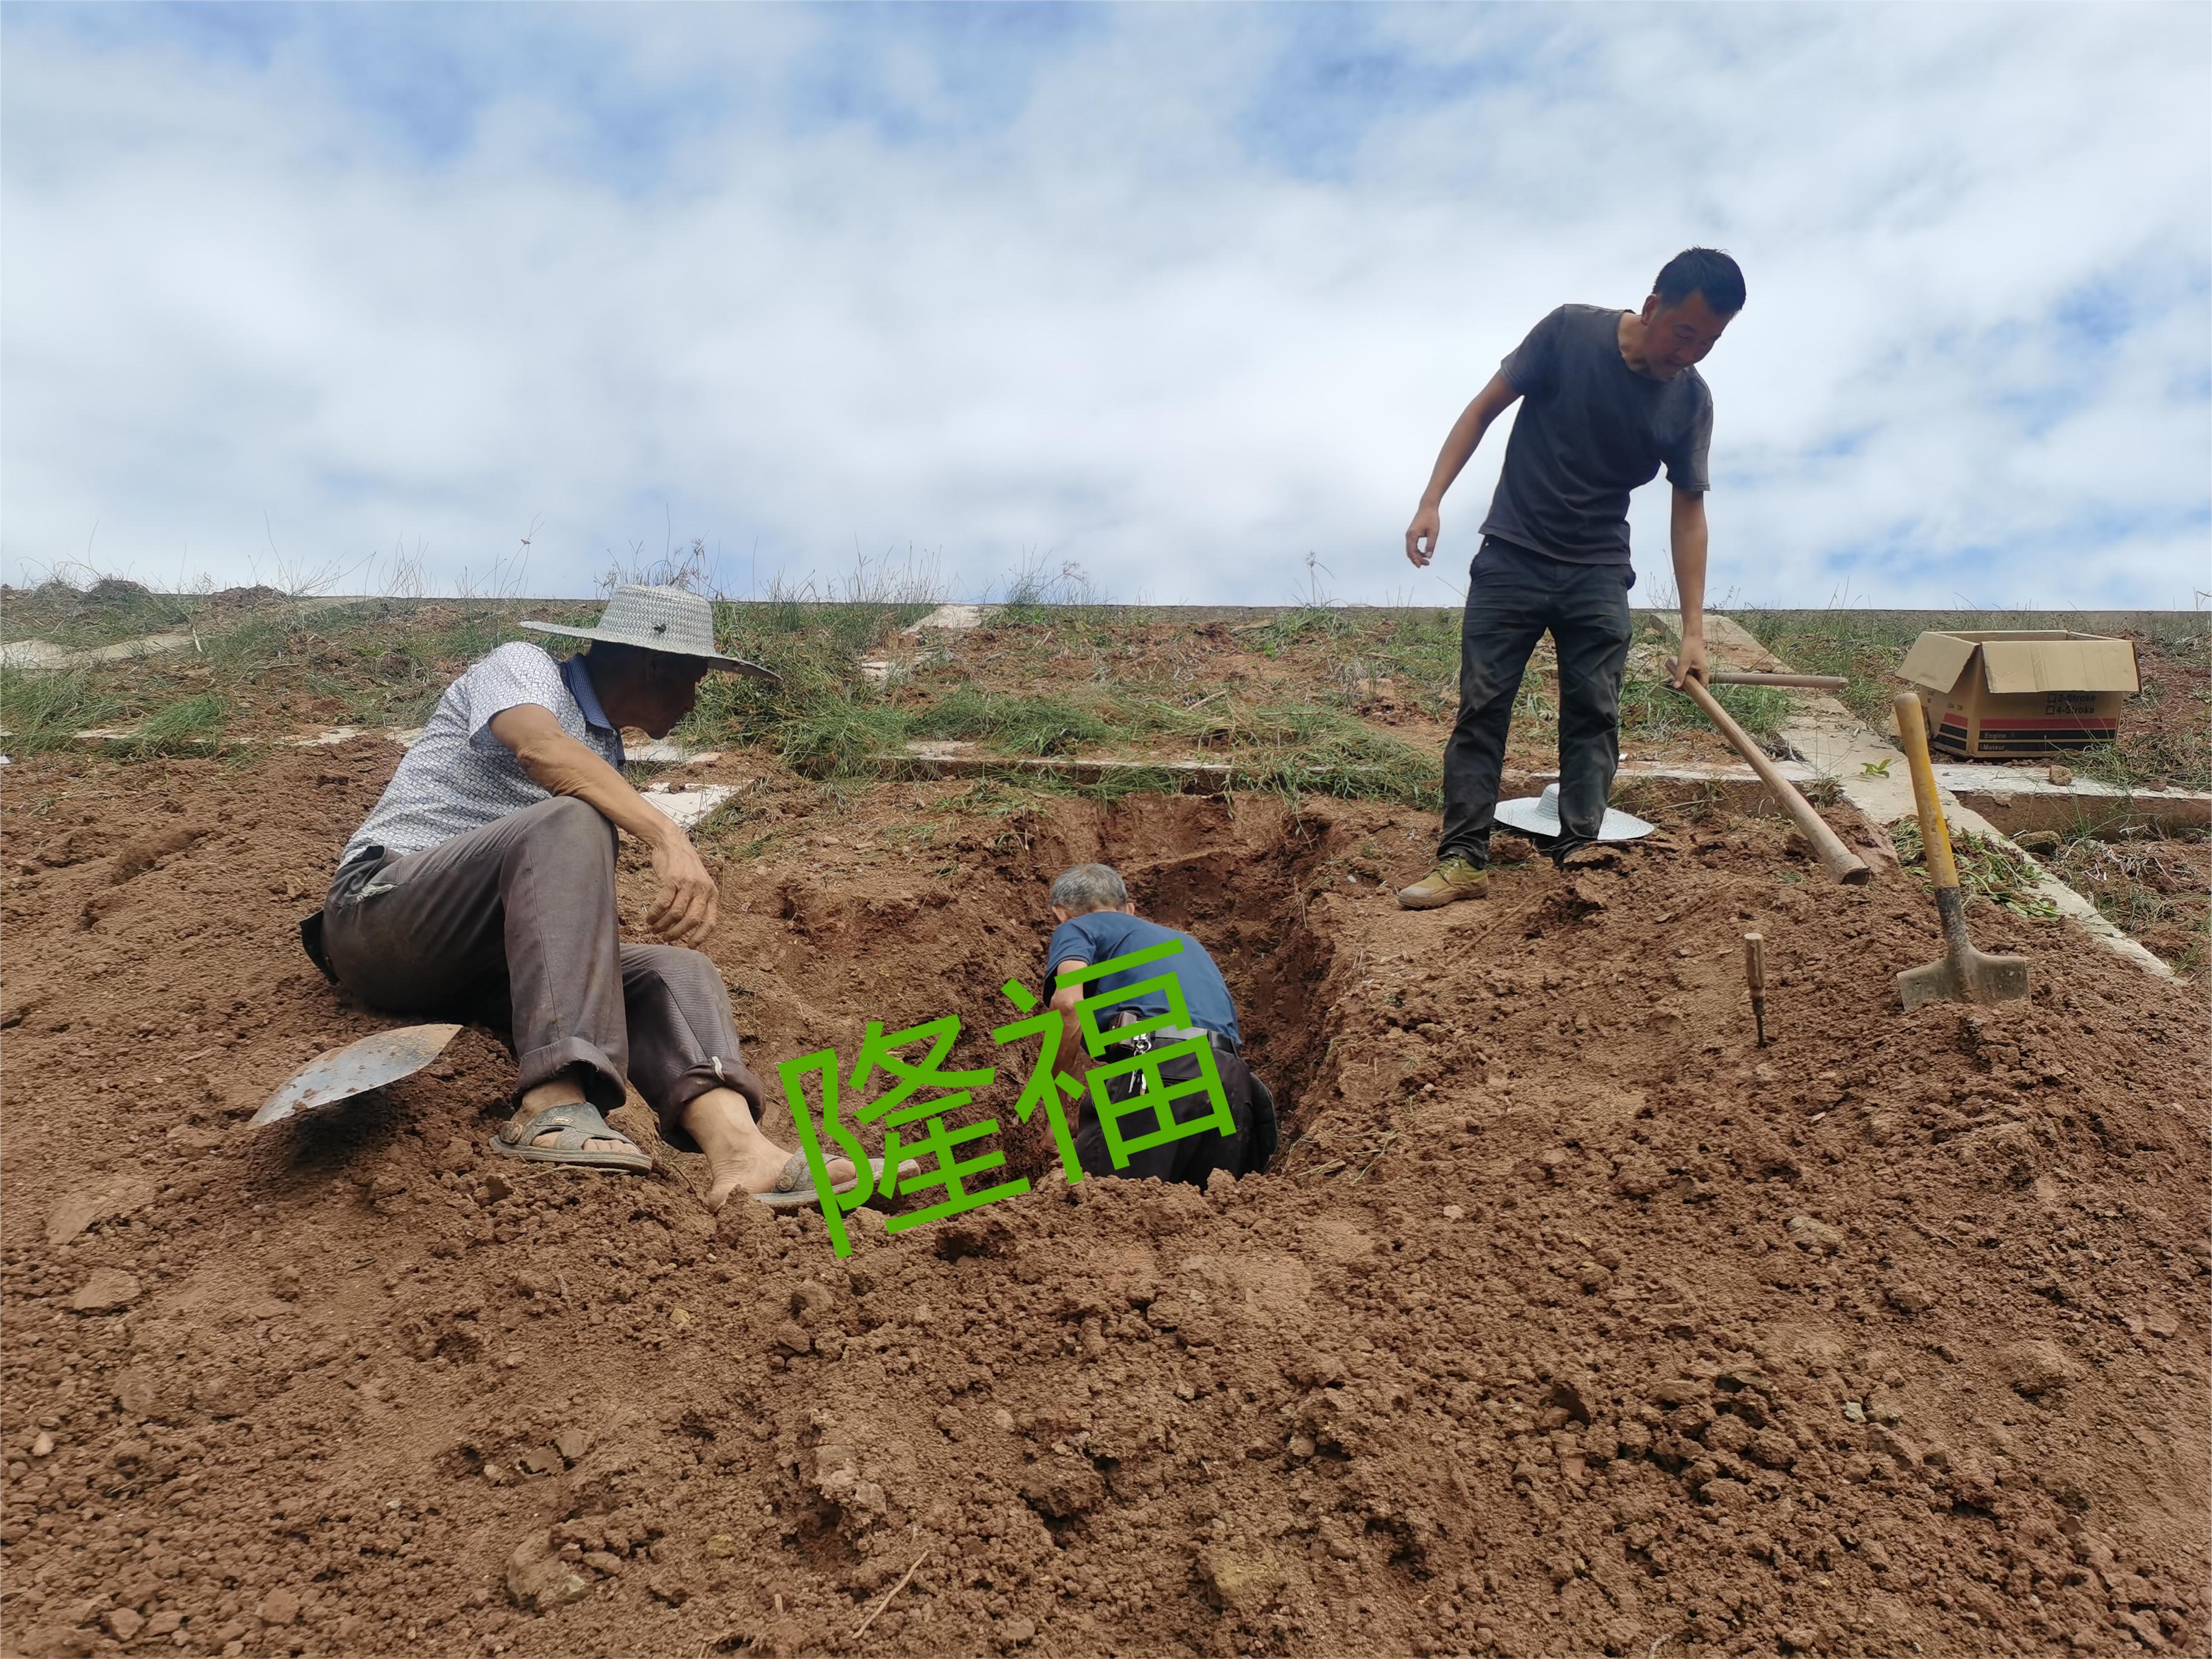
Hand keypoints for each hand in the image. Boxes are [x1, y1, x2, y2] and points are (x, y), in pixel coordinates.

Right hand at [646, 830, 719, 946]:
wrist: (672, 843)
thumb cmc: (684, 867)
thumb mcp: (698, 884)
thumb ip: (697, 903)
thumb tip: (688, 929)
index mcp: (711, 893)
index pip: (710, 921)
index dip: (701, 937)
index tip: (690, 947)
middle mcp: (702, 889)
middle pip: (691, 920)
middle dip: (677, 934)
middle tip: (666, 939)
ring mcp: (688, 884)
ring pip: (676, 914)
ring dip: (663, 926)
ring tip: (655, 929)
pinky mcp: (672, 879)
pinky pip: (663, 903)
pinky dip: (655, 915)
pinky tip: (650, 919)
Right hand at [1404, 503, 1439, 566]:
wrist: (1427, 507)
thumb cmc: (1431, 518)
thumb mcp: (1433, 532)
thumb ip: (1431, 545)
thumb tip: (1429, 556)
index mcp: (1412, 535)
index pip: (1412, 552)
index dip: (1417, 560)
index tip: (1424, 564)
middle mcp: (1408, 535)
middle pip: (1410, 552)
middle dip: (1417, 559)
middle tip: (1426, 564)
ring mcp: (1409, 534)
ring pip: (1411, 549)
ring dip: (1417, 556)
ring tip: (1426, 560)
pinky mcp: (1412, 533)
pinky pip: (1412, 545)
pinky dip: (1417, 551)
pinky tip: (1424, 553)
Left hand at [1672, 634, 1709, 689]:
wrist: (1692, 636)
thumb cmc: (1689, 648)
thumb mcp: (1683, 663)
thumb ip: (1679, 675)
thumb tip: (1676, 686)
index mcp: (1704, 671)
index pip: (1703, 686)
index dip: (1696, 691)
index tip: (1686, 693)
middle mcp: (1704, 670)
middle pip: (1699, 683)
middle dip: (1690, 686)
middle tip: (1679, 687)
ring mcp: (1701, 667)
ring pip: (1695, 678)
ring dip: (1687, 680)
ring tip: (1678, 680)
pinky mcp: (1697, 664)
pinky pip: (1693, 673)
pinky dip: (1687, 675)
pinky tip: (1679, 674)